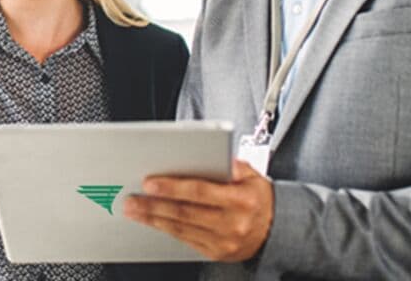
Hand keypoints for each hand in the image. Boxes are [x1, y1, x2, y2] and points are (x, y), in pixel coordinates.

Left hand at [122, 159, 273, 261]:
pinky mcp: (217, 253)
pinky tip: (153, 221)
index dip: (172, 187)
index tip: (150, 182)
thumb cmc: (259, 196)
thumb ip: (232, 164)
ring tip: (134, 210)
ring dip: (154, 219)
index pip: (200, 191)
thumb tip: (213, 155)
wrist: (278, 229)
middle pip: (185, 212)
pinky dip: (167, 230)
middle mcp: (232, 223)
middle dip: (154, 205)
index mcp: (241, 199)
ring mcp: (224, 242)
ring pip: (182, 229)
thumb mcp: (253, 174)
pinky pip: (186, 241)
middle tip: (131, 199)